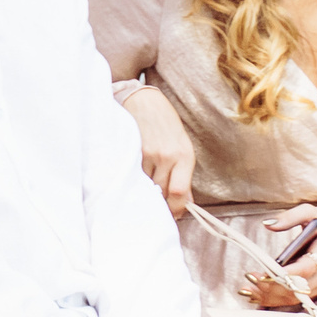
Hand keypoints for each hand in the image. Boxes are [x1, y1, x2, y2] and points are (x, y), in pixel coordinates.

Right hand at [125, 88, 195, 217]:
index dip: (175, 210)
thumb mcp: (182, 147)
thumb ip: (183, 175)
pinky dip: (134, 181)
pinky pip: (133, 177)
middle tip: (158, 203)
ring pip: (147, 187)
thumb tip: (185, 203)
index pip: (179, 193)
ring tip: (145, 185)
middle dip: (161, 201)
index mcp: (184, 156)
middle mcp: (167, 156)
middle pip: (162, 193)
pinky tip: (134, 176)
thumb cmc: (166, 126)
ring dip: (146, 191)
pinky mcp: (131, 153)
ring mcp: (147, 155)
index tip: (172, 215)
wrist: (144, 102)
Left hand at [244, 206, 316, 305]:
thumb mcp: (311, 213)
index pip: (305, 269)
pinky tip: (258, 297)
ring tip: (248, 291)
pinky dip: (276, 300)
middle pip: (298, 287)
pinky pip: (297, 299)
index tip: (262, 274)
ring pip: (296, 298)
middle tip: (248, 282)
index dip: (283, 274)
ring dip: (270, 297)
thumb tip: (268, 224)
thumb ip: (290, 217)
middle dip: (271, 287)